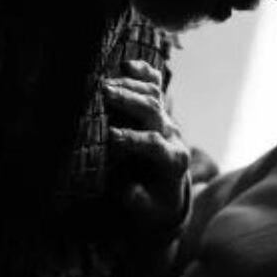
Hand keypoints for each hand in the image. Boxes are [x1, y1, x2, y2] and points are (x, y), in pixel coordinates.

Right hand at [104, 60, 190, 235]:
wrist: (168, 191)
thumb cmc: (155, 203)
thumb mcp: (151, 212)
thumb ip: (140, 201)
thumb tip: (128, 190)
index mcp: (173, 161)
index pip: (155, 144)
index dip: (134, 139)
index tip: (111, 136)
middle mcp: (173, 135)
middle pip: (153, 111)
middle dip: (129, 101)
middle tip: (103, 94)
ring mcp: (167, 120)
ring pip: (153, 95)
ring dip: (129, 86)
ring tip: (104, 84)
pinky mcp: (160, 110)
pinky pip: (156, 85)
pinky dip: (144, 73)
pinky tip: (128, 65)